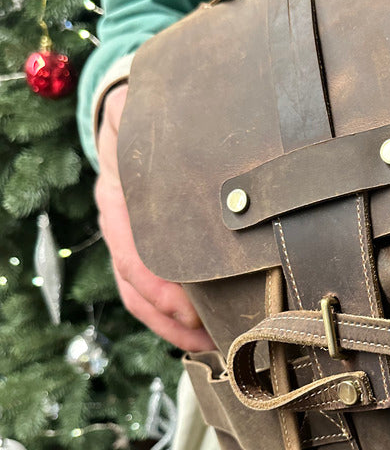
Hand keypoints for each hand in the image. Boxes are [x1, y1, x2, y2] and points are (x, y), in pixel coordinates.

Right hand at [94, 83, 214, 350]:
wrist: (133, 106)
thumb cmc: (148, 111)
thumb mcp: (143, 108)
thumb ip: (146, 117)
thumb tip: (163, 121)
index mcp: (120, 193)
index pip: (133, 253)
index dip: (161, 288)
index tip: (192, 312)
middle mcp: (120, 219)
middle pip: (136, 284)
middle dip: (171, 318)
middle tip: (210, 338)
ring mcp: (129, 234)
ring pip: (140, 294)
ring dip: (172, 325)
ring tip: (209, 344)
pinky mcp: (146, 244)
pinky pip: (150, 290)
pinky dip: (173, 315)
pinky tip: (202, 329)